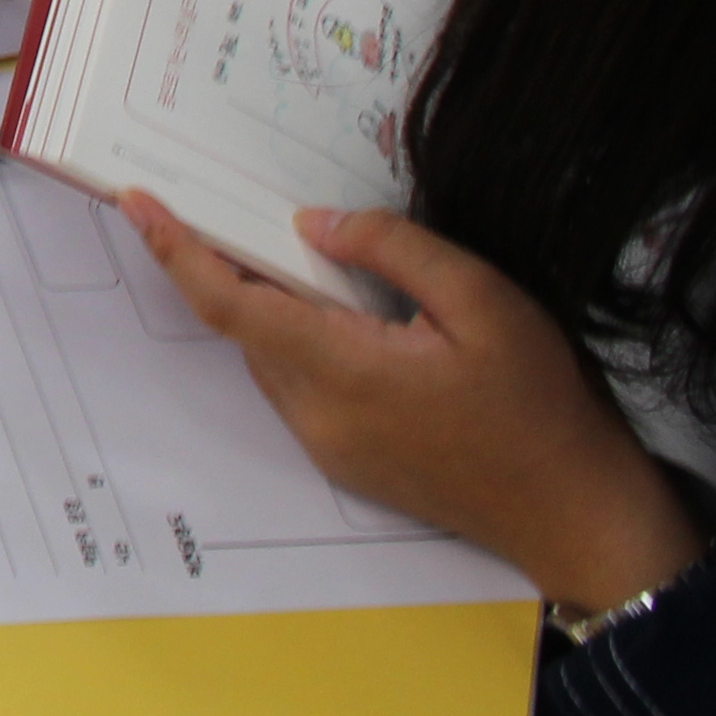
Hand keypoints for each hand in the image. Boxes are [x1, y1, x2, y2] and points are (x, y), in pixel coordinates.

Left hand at [118, 196, 702, 615]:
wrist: (578, 516)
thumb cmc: (542, 408)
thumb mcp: (484, 303)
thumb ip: (393, 250)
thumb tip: (314, 226)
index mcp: (341, 373)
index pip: (228, 305)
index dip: (175, 251)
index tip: (136, 202)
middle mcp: (317, 417)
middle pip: (246, 328)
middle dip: (226, 264)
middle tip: (221, 199)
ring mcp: (331, 447)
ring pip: (272, 357)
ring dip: (270, 305)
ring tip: (290, 246)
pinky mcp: (350, 462)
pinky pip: (301, 386)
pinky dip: (301, 340)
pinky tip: (342, 310)